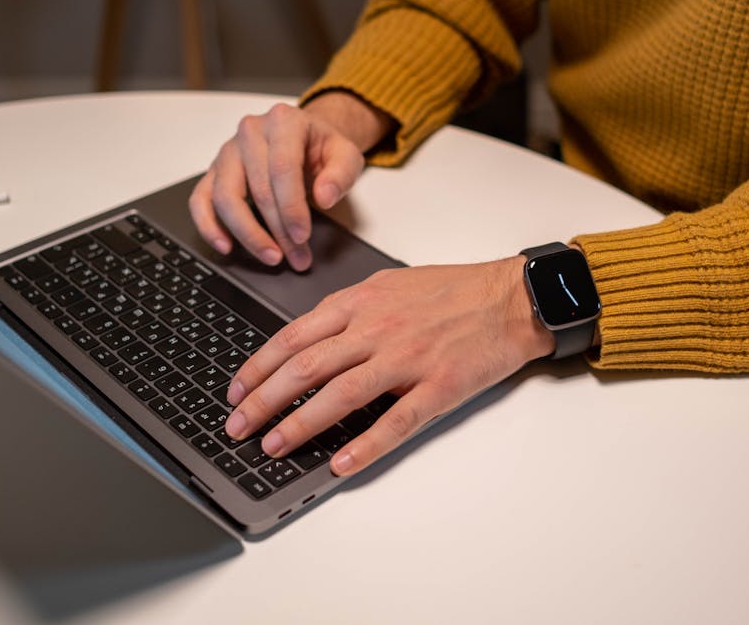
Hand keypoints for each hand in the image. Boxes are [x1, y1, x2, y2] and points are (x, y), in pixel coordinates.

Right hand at [189, 93, 393, 270]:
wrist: (305, 137)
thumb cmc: (322, 147)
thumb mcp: (346, 155)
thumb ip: (340, 174)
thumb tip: (325, 196)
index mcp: (283, 121)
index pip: (282, 168)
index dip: (292, 208)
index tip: (302, 236)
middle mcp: (250, 131)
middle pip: (256, 188)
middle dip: (277, 230)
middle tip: (295, 257)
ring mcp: (228, 151)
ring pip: (225, 197)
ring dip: (246, 233)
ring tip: (270, 256)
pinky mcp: (214, 170)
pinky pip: (200, 199)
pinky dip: (208, 225)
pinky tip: (226, 246)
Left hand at [222, 256, 554, 475]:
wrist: (511, 297)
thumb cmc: (454, 291)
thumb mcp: (390, 285)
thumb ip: (350, 311)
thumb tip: (309, 339)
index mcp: (362, 303)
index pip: (295, 337)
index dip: (259, 366)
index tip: (237, 389)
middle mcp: (378, 328)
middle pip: (306, 367)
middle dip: (264, 400)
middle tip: (238, 426)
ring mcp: (408, 358)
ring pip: (341, 394)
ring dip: (301, 424)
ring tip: (274, 447)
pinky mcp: (438, 386)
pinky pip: (395, 421)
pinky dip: (364, 445)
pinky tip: (340, 464)